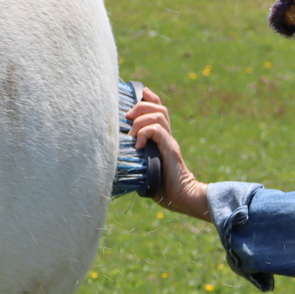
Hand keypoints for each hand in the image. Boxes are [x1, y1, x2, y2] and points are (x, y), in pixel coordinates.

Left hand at [125, 88, 210, 219]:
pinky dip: (145, 133)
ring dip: (141, 121)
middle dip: (140, 107)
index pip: (158, 109)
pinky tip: (139, 145)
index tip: (137, 96)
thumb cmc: (161, 187)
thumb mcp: (144, 166)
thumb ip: (135, 156)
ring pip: (159, 115)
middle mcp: (168, 136)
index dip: (148, 98)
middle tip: (127, 119)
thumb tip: (113, 154)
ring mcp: (169, 141)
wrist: (181, 197)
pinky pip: (158, 130)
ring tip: (133, 136)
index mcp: (163, 137)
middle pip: (158, 107)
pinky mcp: (170, 149)